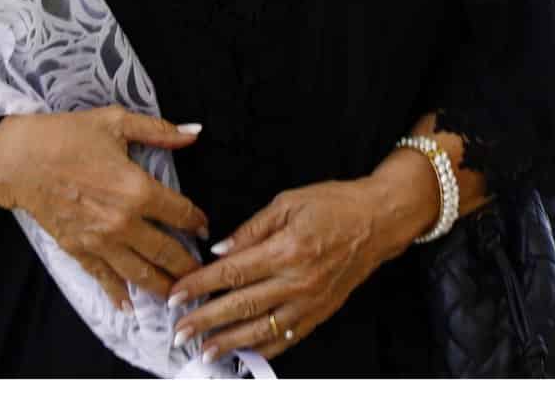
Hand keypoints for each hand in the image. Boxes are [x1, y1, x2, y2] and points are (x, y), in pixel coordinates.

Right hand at [0, 108, 209, 309]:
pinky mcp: (79, 250)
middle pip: (167, 252)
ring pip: (141, 274)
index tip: (203, 227)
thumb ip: (159, 131)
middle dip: (188, 265)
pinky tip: (130, 305)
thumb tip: (195, 133)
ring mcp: (100, 241)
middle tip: (201, 273)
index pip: (181, 213)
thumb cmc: (67, 135)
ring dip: (163, 286)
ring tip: (178, 294)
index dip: (197, 221)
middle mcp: (124, 222)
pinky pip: (105, 278)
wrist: (19, 159)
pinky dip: (119, 293)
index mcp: (137, 189)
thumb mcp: (116, 122)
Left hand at [167, 176, 414, 361]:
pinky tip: (243, 353)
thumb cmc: (335, 205)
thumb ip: (251, 229)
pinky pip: (287, 337)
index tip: (175, 294)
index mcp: (285, 249)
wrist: (379, 221)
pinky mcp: (320, 313)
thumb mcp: (288, 201)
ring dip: (228, 343)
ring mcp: (309, 302)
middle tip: (179, 331)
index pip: (231, 272)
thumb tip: (219, 249)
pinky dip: (263, 348)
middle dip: (204, 320)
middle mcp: (296, 281)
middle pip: (240, 306)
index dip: (199, 285)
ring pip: (261, 329)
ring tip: (203, 351)